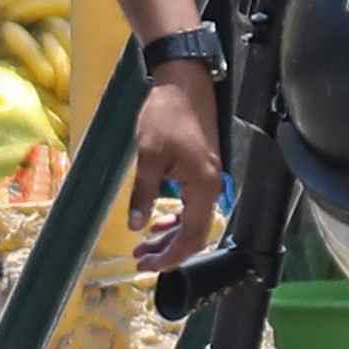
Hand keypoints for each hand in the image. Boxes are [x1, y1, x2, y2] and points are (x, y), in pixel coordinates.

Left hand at [126, 65, 230, 269]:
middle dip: (168, 251)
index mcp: (203, 185)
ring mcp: (210, 178)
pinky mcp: (202, 170)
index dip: (172, 256)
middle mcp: (212, 186)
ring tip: (143, 246)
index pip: (193, 235)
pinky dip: (176, 218)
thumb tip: (136, 226)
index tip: (148, 267)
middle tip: (140, 261)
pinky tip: (158, 221)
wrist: (183, 81)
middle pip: (195, 233)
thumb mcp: (148, 154)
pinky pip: (192, 205)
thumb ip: (144, 193)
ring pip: (193, 220)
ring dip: (169, 236)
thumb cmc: (165, 114)